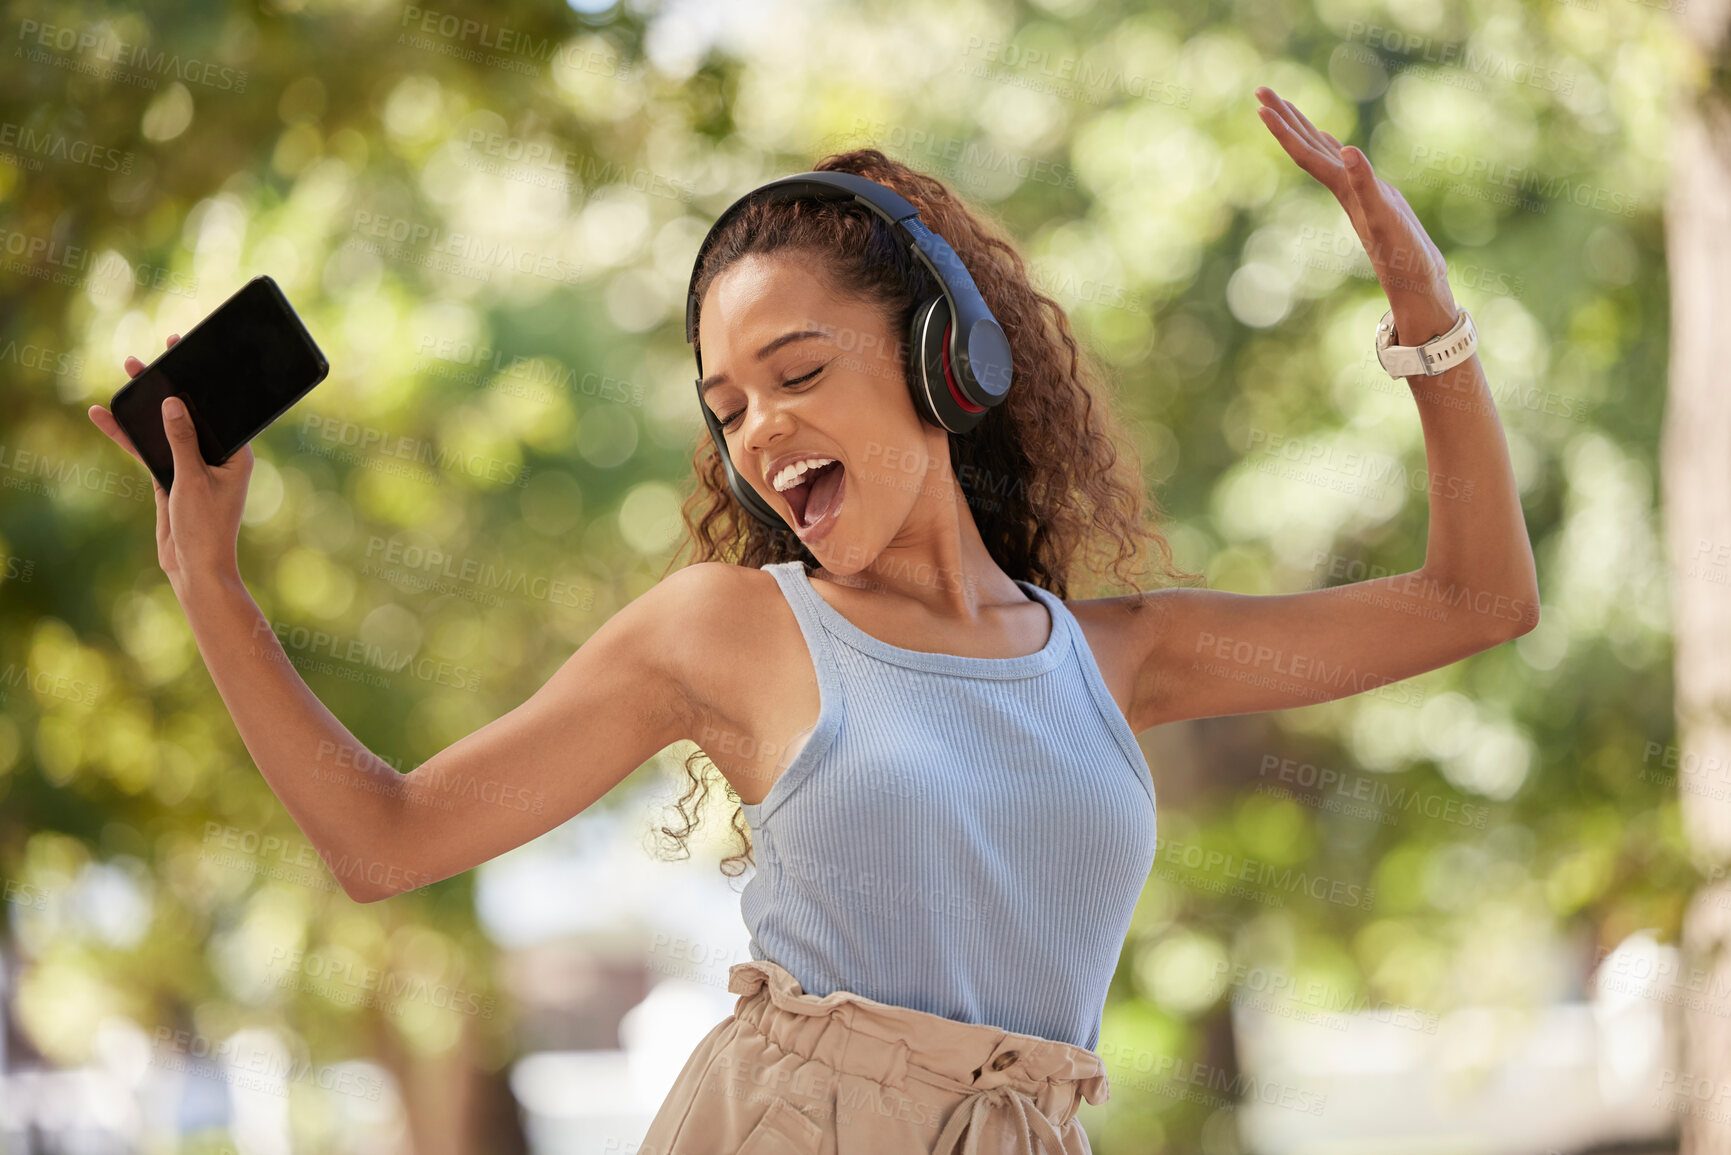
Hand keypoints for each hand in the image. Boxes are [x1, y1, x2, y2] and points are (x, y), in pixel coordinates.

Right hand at [87, 333, 253, 590]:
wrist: (194, 569)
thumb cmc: (206, 528)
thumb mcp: (192, 480)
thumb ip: (181, 441)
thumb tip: (173, 404)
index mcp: (236, 453)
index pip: (218, 409)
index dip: (201, 381)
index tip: (187, 353)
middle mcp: (217, 456)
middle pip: (189, 414)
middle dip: (168, 387)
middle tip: (147, 360)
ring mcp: (193, 466)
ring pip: (166, 429)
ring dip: (145, 407)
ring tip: (127, 375)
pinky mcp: (172, 478)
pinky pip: (150, 449)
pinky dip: (129, 435)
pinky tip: (105, 418)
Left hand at [1255, 86, 1460, 341]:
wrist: (1415, 282)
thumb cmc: (1401, 253)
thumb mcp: (1384, 215)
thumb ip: (1365, 182)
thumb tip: (1346, 150)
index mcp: (1342, 189)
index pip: (1306, 153)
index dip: (1284, 129)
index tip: (1261, 104)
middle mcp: (1343, 187)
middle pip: (1306, 147)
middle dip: (1284, 119)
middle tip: (1261, 89)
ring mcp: (1356, 191)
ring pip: (1323, 152)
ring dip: (1303, 128)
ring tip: (1284, 105)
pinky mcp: (1372, 195)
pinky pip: (1346, 165)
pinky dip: (1334, 148)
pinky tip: (1331, 142)